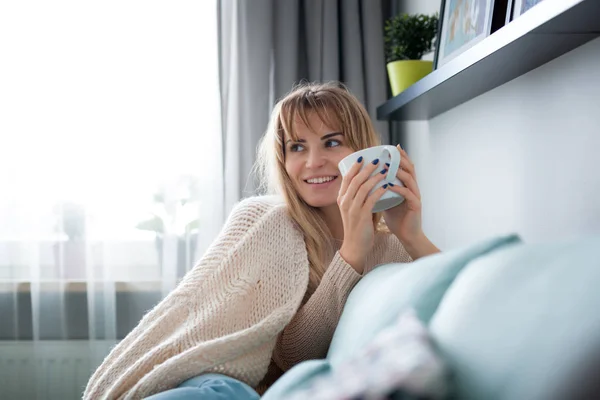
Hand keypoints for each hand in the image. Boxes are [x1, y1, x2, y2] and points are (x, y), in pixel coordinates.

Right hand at [337, 157, 389, 273]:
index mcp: (341, 199)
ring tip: (385, 170)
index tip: (362, 157)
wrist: (355, 247)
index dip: (354, 167)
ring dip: (375, 177)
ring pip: (363, 187)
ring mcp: (352, 209)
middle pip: (355, 180)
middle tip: (377, 160)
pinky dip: (379, 190)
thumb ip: (359, 198)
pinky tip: (387, 186)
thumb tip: (370, 184)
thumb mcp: (354, 210)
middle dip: (366, 168)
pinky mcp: (361, 216)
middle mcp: (344, 202)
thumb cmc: (357, 228)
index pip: (346, 178)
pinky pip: (371, 199)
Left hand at [383, 145, 423, 244]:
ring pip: (410, 179)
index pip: (406, 167)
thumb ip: (380, 190)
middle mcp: (413, 188)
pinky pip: (408, 194)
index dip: (401, 156)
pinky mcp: (416, 206)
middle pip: (410, 169)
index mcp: (407, 186)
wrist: (406, 235)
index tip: (392, 147)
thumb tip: (366, 181)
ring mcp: (416, 196)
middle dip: (401, 159)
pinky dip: (398, 188)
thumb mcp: (386, 200)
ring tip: (387, 166)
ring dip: (398, 171)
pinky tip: (389, 185)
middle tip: (392, 151)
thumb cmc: (396, 218)